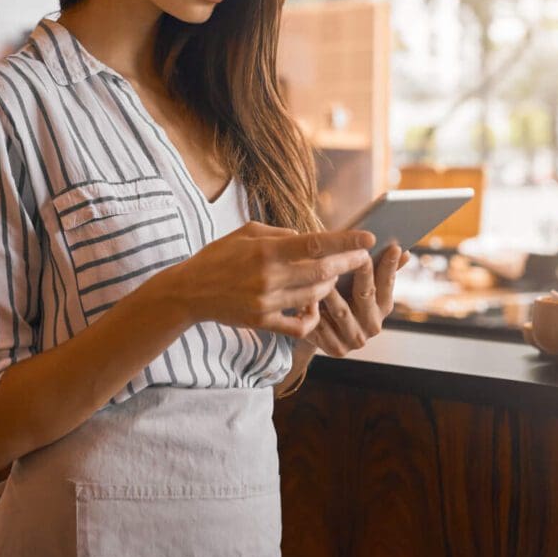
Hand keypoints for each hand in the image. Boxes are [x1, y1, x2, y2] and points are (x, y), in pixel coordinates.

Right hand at [151, 222, 375, 339]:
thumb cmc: (219, 256)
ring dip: (331, 286)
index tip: (368, 237)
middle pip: (322, 271)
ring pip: (315, 296)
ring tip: (336, 277)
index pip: (315, 243)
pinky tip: (315, 305)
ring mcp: (266, 302)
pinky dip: (313, 315)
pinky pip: (299, 324)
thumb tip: (310, 236)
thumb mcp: (246, 232)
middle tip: (363, 258)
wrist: (189, 291)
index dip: (346, 240)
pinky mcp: (262, 322)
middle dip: (348, 263)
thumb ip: (280, 234)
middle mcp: (269, 276)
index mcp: (266, 250)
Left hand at [302, 242, 409, 355]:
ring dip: (332, 291)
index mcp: (383, 307)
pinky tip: (304, 298)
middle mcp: (373, 325)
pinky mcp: (336, 349)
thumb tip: (403, 250)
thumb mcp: (362, 283)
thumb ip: (380, 268)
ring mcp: (355, 339)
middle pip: (366, 295)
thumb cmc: (345, 297)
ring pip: (341, 310)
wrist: (323, 332)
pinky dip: (314, 312)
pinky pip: (323, 327)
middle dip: (363, 273)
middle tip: (359, 253)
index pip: (388, 283)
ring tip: (323, 271)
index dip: (390, 265)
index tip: (393, 246)